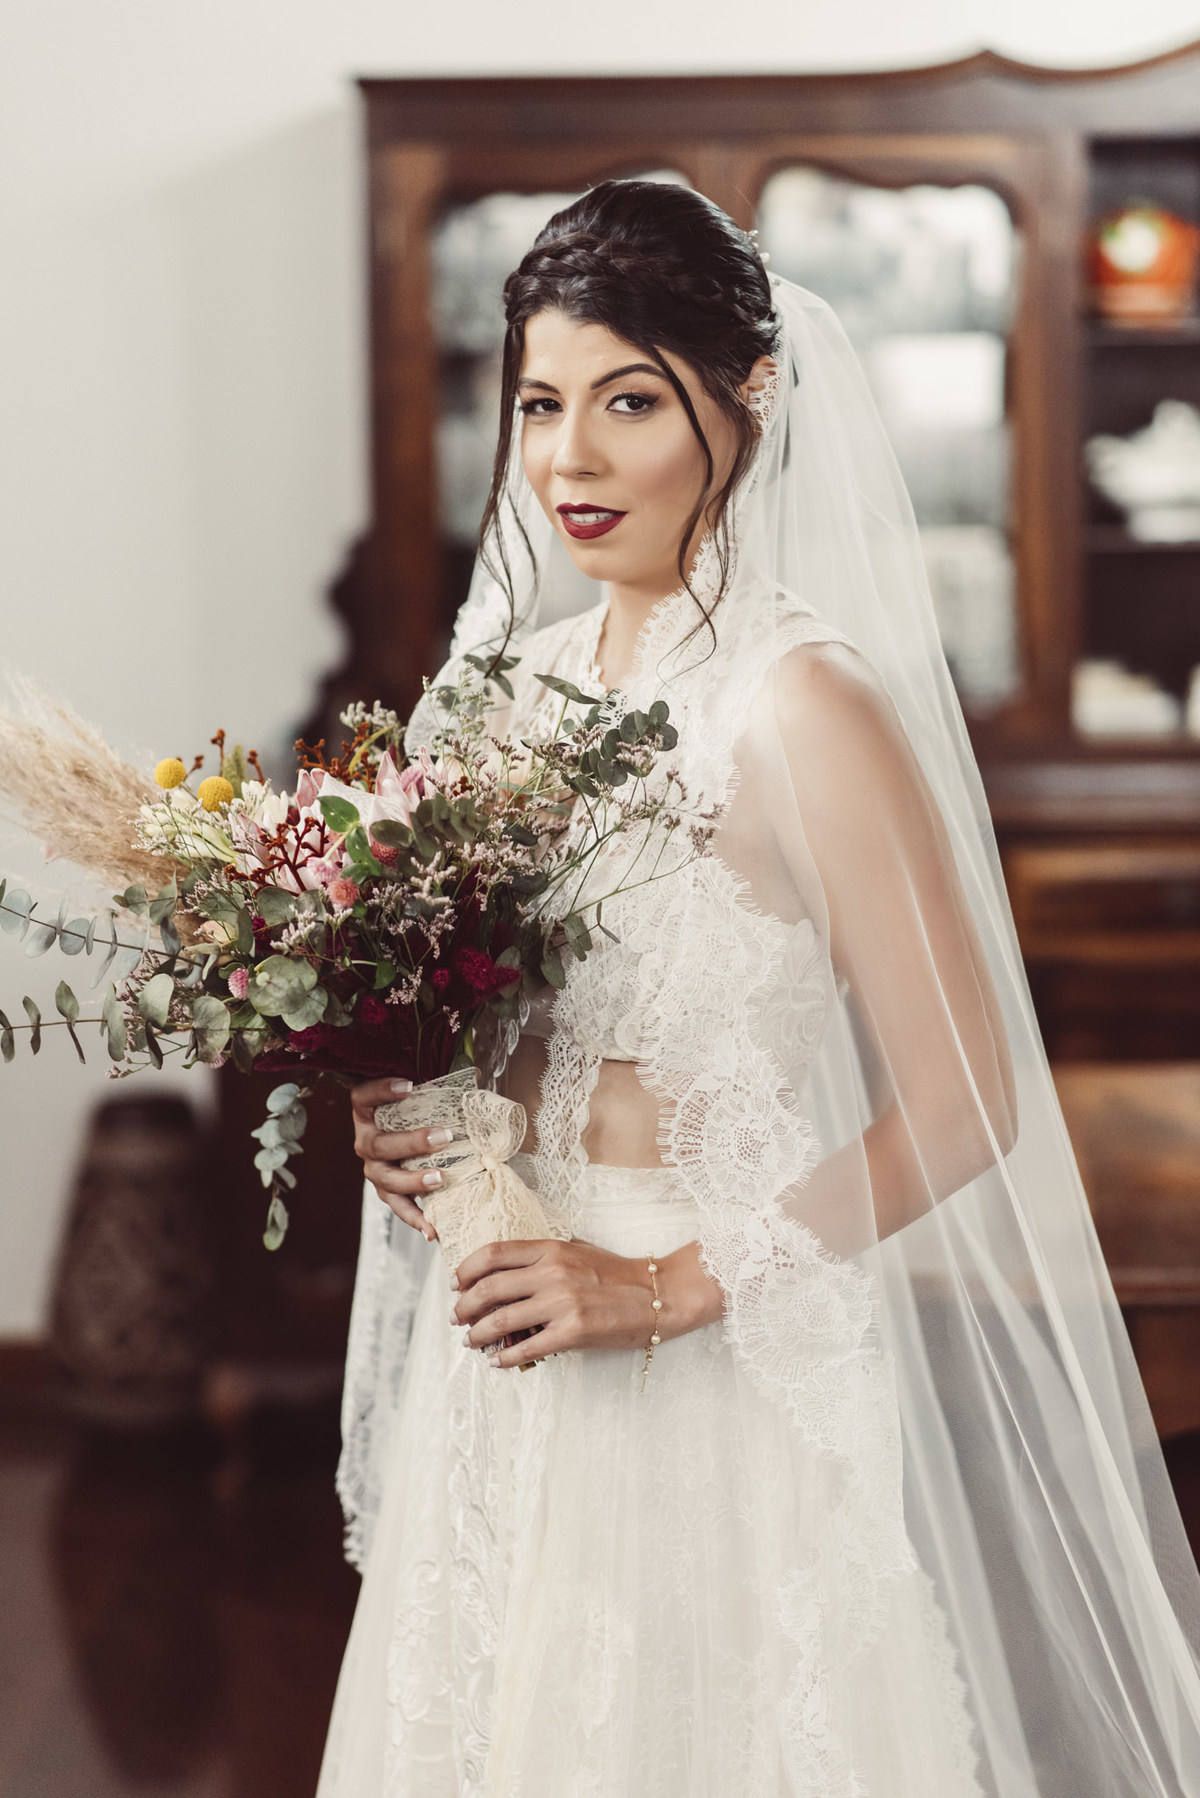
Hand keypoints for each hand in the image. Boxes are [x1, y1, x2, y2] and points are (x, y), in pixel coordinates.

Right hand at [350, 1077, 450, 1240]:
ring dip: (413, 1180)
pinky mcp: (387, 1191)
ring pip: (386, 1178)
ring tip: (440, 1178)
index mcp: (367, 1112)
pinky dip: (415, 1218)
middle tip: (442, 1136)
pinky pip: (398, 1207)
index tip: (410, 1086)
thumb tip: (474, 1072)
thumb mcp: (420, 1095)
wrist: (405, 1135)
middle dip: (411, 1142)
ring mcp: (374, 1168)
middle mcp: (365, 1141)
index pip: (363, 1096)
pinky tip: (432, 1229)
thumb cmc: (412, 1111)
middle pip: (379, 1143)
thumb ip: (440, 1084)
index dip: (382, 1090)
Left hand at [452, 1236, 723, 1367]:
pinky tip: (497, 1361)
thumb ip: (541, 1257)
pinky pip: (527, 1348)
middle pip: (489, 1288)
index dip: (466, 1269)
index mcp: (551, 1248)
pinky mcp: (573, 1332)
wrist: (658, 1295)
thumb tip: (503, 1271)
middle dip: (464, 1306)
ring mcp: (562, 1303)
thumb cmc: (616, 1274)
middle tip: (457, 1318)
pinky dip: (505, 1357)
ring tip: (470, 1341)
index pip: (493, 1253)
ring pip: (502, 1320)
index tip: (456, 1283)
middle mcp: (552, 1273)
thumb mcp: (576, 1251)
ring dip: (478, 1333)